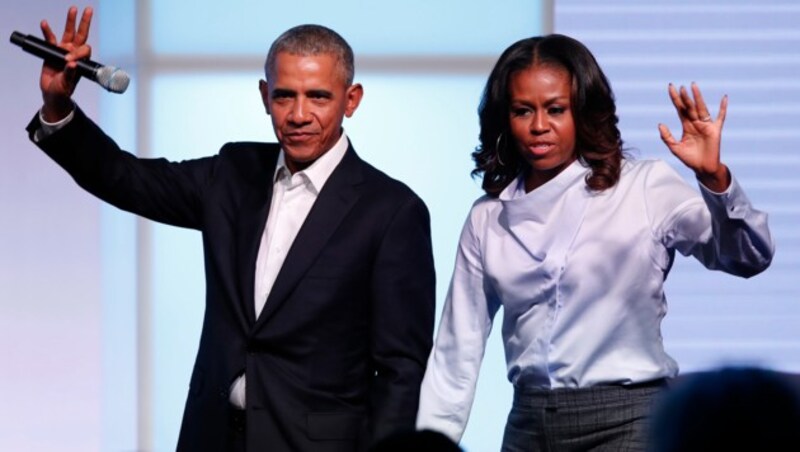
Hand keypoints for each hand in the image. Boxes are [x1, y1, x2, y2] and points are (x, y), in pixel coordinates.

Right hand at [39, 6, 93, 121]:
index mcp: (82, 60)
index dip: (78, 52)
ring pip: (68, 33)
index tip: (68, 61)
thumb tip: (71, 64)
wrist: (53, 92)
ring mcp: (64, 50)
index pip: (84, 49)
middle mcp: (75, 53)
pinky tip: (44, 23)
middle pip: (81, 35)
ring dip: (70, 21)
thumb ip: (70, 74)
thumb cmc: (63, 90)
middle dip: (85, 22)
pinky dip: (47, 31)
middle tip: (88, 10)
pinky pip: (50, 38)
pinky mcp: (53, 51)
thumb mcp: (67, 83)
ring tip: (72, 9)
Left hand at [658, 82, 729, 191]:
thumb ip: (667, 137)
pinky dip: (723, 108)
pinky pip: (721, 117)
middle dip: (684, 97)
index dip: (675, 99)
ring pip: (701, 108)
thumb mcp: (675, 148)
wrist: (702, 168)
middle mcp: (696, 123)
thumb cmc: (689, 158)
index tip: (671, 87)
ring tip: (693, 87)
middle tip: (680, 87)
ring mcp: (706, 125)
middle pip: (689, 107)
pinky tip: (724, 98)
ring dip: (698, 98)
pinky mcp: (715, 130)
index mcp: (686, 126)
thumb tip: (660, 124)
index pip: (680, 109)